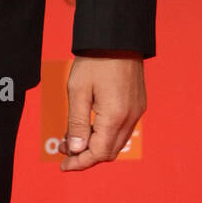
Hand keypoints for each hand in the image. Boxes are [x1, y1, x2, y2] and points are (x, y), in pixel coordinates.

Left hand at [59, 53, 145, 171]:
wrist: (117, 37)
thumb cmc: (95, 60)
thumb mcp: (78, 90)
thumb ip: (78, 123)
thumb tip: (77, 150)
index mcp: (115, 116)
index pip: (98, 153)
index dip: (80, 162)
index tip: (63, 165)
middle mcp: (130, 118)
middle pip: (108, 151)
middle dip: (85, 155)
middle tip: (64, 148)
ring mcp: (136, 111)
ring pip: (116, 142)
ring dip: (95, 145)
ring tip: (73, 137)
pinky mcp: (137, 104)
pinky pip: (122, 129)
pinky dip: (105, 133)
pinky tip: (90, 125)